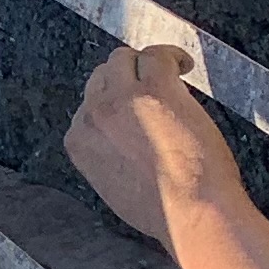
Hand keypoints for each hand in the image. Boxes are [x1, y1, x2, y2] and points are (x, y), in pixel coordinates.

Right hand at [64, 43, 245, 250]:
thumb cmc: (162, 211)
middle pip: (101, 76)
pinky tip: (184, 65)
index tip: (130, 104)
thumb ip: (108, 158)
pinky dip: (172, 56)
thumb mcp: (113, 187)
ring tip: (169, 70)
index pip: (88, 105)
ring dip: (145, 62)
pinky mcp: (156, 88)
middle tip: (150, 85)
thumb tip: (122, 146)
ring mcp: (122, 98)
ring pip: (123, 59)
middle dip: (125, 78)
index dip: (112, 101)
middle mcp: (93, 115)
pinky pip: (157, 56)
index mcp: (79, 141)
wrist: (190, 212)